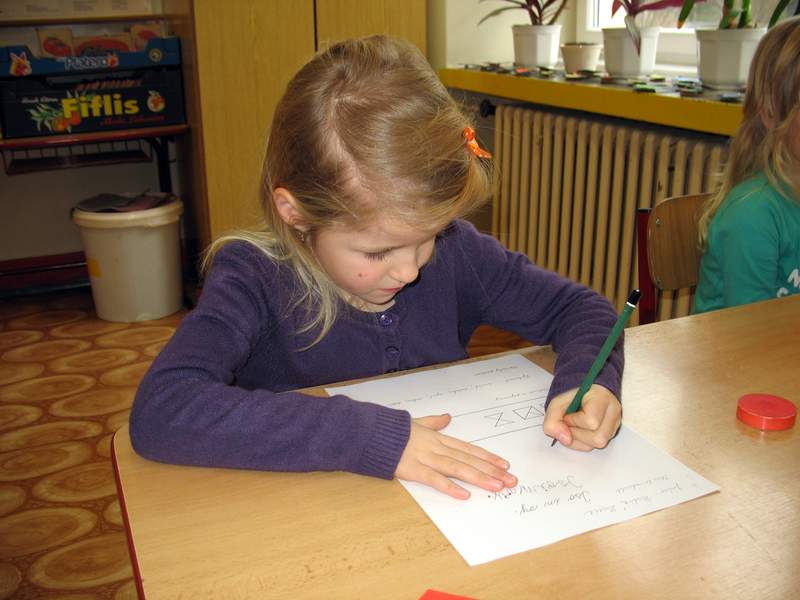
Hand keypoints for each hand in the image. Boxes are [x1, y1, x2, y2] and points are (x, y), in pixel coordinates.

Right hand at [395, 414, 516, 499]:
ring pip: (457, 468)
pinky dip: (450, 487)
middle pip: (468, 460)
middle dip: (491, 470)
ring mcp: (426, 458)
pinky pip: (434, 479)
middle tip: (511, 480)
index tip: (505, 465)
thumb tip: (447, 417)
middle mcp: (437, 447)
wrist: (370, 432)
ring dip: (479, 477)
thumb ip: (433, 422)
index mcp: (438, 438)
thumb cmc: (392, 430)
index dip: (488, 457)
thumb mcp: (416, 422)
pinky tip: (465, 495)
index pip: (469, 448)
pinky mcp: (413, 469)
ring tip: (497, 486)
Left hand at [543, 385, 621, 450]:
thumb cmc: (572, 396)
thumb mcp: (556, 403)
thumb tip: (565, 440)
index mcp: (602, 397)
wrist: (584, 392)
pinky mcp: (612, 432)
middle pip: (598, 438)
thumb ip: (553, 420)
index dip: (574, 422)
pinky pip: (597, 445)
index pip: (591, 421)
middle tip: (568, 424)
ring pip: (599, 444)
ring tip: (573, 428)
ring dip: (579, 440)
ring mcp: (615, 423)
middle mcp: (613, 411)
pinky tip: (579, 431)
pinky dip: (583, 442)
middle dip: (576, 435)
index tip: (567, 415)